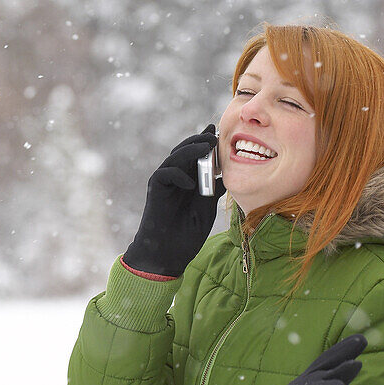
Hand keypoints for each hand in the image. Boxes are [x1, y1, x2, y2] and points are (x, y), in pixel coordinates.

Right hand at [122, 125, 224, 276]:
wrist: (169, 252)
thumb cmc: (188, 232)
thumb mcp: (207, 206)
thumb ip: (214, 189)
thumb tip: (228, 174)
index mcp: (188, 179)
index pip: (196, 154)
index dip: (206, 142)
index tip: (219, 131)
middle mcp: (175, 177)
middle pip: (185, 150)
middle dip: (200, 140)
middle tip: (214, 134)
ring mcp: (165, 182)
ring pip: (175, 157)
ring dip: (191, 150)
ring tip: (207, 146)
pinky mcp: (155, 189)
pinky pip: (165, 173)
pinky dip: (178, 174)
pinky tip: (190, 183)